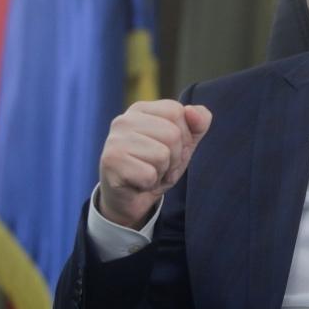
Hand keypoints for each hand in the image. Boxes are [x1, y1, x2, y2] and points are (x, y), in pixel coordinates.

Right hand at [98, 100, 211, 228]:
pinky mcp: (111, 162)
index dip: (183, 136)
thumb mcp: (184, 143)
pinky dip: (150, 184)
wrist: (129, 199)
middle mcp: (124, 120)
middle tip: (158, 166)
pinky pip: (149, 174)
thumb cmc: (156, 166)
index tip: (169, 149)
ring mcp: (114, 140)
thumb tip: (191, 110)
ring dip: (162, 171)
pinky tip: (138, 183)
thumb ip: (198, 123)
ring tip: (148, 173)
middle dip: (174, 157)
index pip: (177, 112)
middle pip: (172, 134)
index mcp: (140, 109)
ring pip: (162, 155)